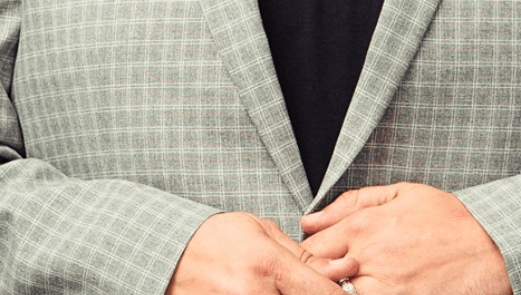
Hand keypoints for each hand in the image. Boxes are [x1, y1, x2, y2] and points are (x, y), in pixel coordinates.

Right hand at [167, 211, 357, 294]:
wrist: (171, 255)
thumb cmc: (218, 238)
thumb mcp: (262, 232)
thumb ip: (301, 256)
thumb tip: (339, 272)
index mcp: (267, 265)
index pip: (321, 293)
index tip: (348, 291)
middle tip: (312, 286)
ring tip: (281, 286)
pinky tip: (272, 292)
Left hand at [300, 183, 512, 294]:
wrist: (491, 252)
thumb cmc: (448, 221)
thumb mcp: (401, 194)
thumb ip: (351, 203)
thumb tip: (309, 219)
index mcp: (365, 226)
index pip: (311, 245)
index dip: (311, 251)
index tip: (318, 254)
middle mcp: (369, 258)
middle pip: (319, 273)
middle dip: (320, 272)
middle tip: (335, 268)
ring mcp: (383, 289)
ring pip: (339, 294)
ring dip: (340, 289)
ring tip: (361, 277)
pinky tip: (377, 287)